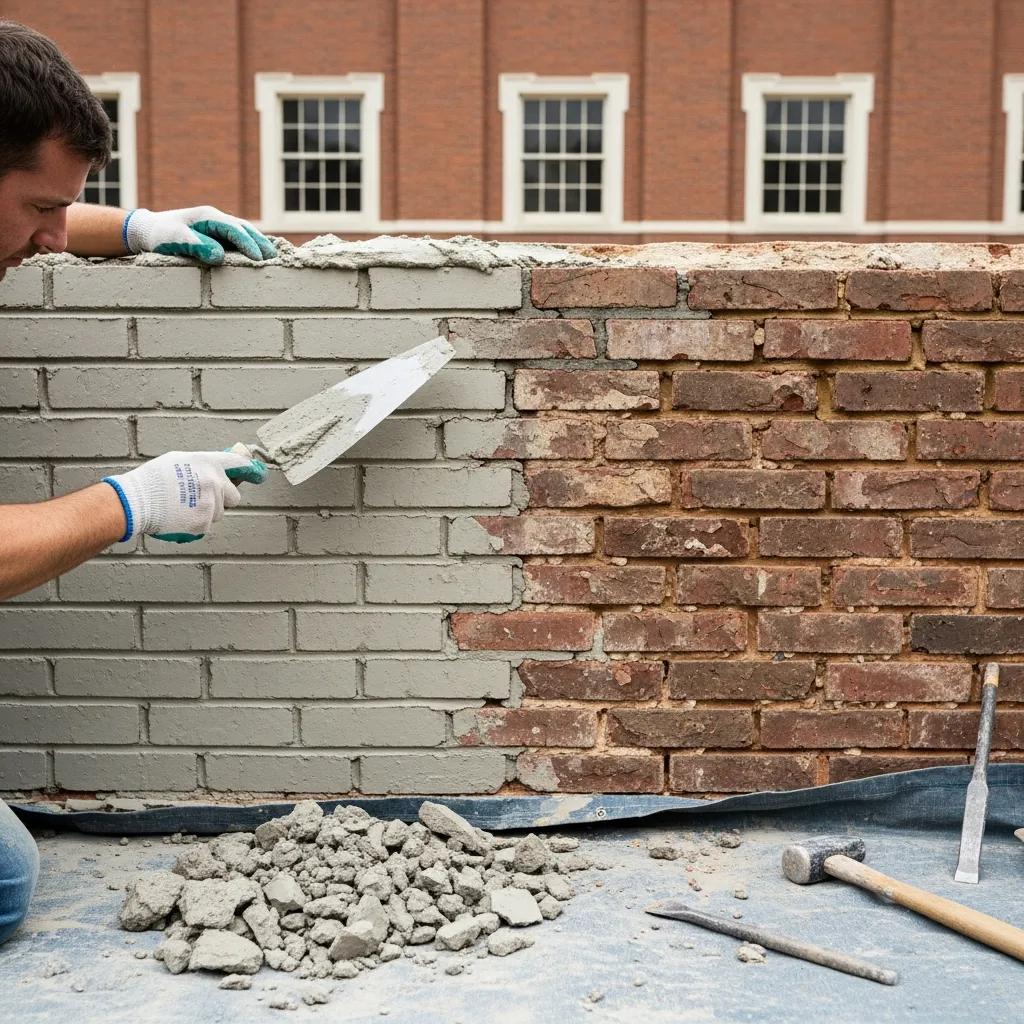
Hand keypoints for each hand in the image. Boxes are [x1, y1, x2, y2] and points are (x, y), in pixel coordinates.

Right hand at [102, 451, 264, 542]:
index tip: (259, 474)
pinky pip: (207, 524)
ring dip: (208, 511)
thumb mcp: (179, 460)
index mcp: (208, 463)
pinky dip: (197, 523)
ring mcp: (210, 503)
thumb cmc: (154, 479)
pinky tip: (180, 516)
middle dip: (223, 498)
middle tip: (202, 497)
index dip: (251, 469)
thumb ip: (202, 464)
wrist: (137, 501)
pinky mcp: (204, 522)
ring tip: (183, 506)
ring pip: (220, 512)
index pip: (239, 463)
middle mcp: (214, 482)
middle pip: (234, 496)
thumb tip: (217, 469)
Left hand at [124, 206, 276, 264]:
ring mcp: (218, 228)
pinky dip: (251, 247)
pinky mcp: (217, 237)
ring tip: (273, 258)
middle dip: (261, 243)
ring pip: (245, 234)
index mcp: (209, 216)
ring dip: (259, 245)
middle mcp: (217, 219)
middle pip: (246, 229)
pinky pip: (238, 241)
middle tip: (275, 259)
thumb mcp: (175, 239)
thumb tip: (219, 256)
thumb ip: (197, 246)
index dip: (249, 244)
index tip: (259, 259)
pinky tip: (260, 257)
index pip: (235, 230)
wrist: (149, 231)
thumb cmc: (161, 234)